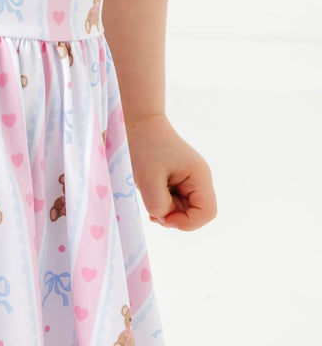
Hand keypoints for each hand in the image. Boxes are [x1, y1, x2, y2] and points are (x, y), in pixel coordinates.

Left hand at [126, 113, 216, 230]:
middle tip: (151, 210)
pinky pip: (174, 201)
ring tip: (148, 195)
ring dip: (166, 210)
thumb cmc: (143, 147)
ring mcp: (189, 179)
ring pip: (183, 209)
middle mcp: (199, 179)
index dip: (187, 222)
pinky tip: (149, 193)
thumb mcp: (148, 179)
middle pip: (195, 213)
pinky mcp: (178, 180)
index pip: (207, 212)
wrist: (137, 123)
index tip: (163, 218)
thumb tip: (164, 218)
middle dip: (174, 217)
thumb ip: (159, 205)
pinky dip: (162, 203)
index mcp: (200, 176)